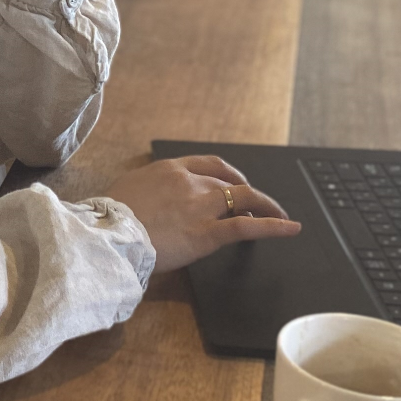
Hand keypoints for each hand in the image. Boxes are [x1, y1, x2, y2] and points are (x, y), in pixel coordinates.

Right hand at [103, 155, 302, 273]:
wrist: (109, 235)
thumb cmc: (109, 218)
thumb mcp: (127, 191)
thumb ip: (147, 190)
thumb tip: (151, 200)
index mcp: (169, 170)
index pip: (209, 164)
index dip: (228, 174)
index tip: (236, 182)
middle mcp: (190, 182)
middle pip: (229, 183)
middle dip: (246, 193)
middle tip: (256, 205)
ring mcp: (201, 206)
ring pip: (243, 199)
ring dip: (265, 205)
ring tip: (280, 214)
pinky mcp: (208, 234)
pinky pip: (248, 227)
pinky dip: (275, 226)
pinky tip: (291, 228)